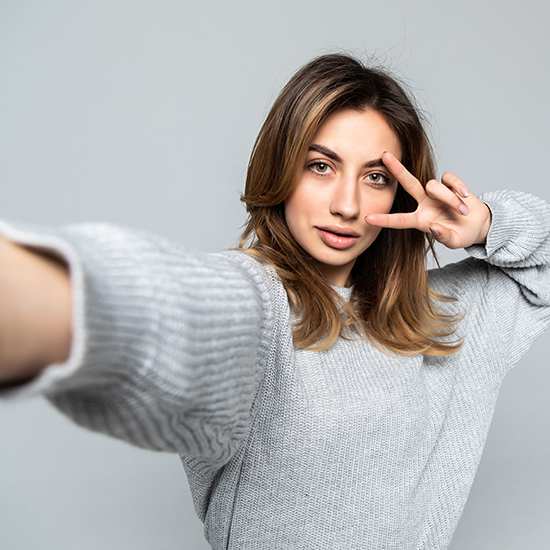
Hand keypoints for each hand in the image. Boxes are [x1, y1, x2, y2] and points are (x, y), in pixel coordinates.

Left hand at [365, 152, 491, 249]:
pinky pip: (449, 179)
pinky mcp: (450, 183)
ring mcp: (436, 192)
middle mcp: (424, 203)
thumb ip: (444, 237)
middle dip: (396, 169)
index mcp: (420, 220)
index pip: (398, 220)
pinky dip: (458, 187)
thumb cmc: (462, 234)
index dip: (383, 220)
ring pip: (434, 186)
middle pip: (408, 183)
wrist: (480, 224)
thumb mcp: (455, 241)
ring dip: (449, 198)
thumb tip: (434, 228)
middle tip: (384, 155)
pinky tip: (466, 197)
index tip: (366, 218)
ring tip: (461, 211)